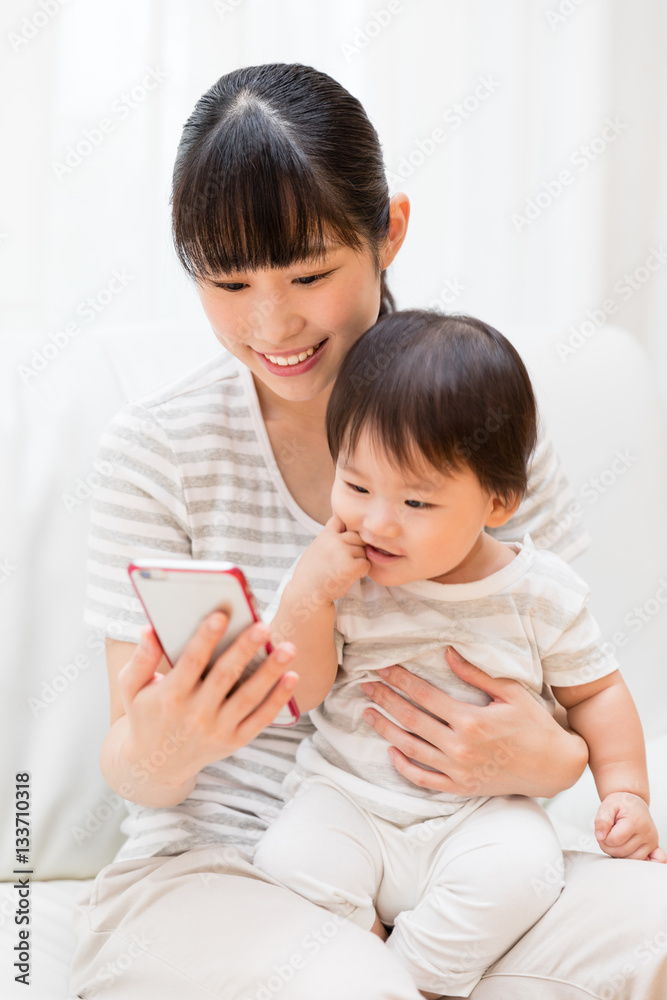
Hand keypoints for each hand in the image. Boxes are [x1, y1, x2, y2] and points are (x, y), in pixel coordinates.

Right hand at [118, 613, 297, 794]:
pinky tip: (292, 676)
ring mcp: (217, 730)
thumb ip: (141, 658)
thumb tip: (149, 629)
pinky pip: (260, 718)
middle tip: (264, 626)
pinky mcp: (234, 741)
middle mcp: (195, 715)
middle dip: (245, 649)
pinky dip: (278, 699)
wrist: (156, 765)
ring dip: (270, 672)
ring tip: (288, 648)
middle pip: (224, 677)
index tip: (221, 615)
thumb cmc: (146, 715)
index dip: (205, 638)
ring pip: (248, 697)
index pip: (190, 663)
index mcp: (170, 696)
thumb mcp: (132, 688)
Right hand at [293, 513, 369, 603]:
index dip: (346, 528)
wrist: (306, 594)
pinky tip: (348, 577)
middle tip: (343, 563)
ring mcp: (343, 552)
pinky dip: (361, 572)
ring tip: (342, 571)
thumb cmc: (311, 574)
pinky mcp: (350, 566)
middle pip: (358, 537)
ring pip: (363, 551)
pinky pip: (366, 564)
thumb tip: (344, 524)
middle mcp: (334, 540)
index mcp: (326, 534)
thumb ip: (330, 538)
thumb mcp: (316, 548)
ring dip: (358, 561)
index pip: (341, 519)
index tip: (343, 541)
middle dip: (356, 549)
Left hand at [361, 647, 588, 797]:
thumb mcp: (511, 693)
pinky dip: (404, 766)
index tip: (381, 667)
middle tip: (364, 685)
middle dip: (385, 699)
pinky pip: (424, 779)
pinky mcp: (461, 788)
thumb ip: (476, 674)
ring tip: (368, 714)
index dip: (399, 679)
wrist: (554, 767)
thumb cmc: (535, 725)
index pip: (424, 694)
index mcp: (471, 720)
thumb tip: (448, 652)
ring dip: (386, 729)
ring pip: (411, 748)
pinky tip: (390, 751)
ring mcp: (458, 770)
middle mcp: (460, 746)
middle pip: (411, 719)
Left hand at [595, 792, 666, 861]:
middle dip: (609, 847)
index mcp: (635, 822)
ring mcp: (651, 841)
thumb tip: (600, 835)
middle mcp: (646, 833)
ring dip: (619, 854)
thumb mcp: (608, 805)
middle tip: (606, 837)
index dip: (603, 838)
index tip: (603, 832)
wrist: (634, 803)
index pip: (614, 840)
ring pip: (631, 859)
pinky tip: (631, 854)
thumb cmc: (622, 804)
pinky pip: (650, 861)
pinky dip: (639, 861)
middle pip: (622, 852)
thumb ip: (601, 820)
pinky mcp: (653, 847)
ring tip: (616, 842)